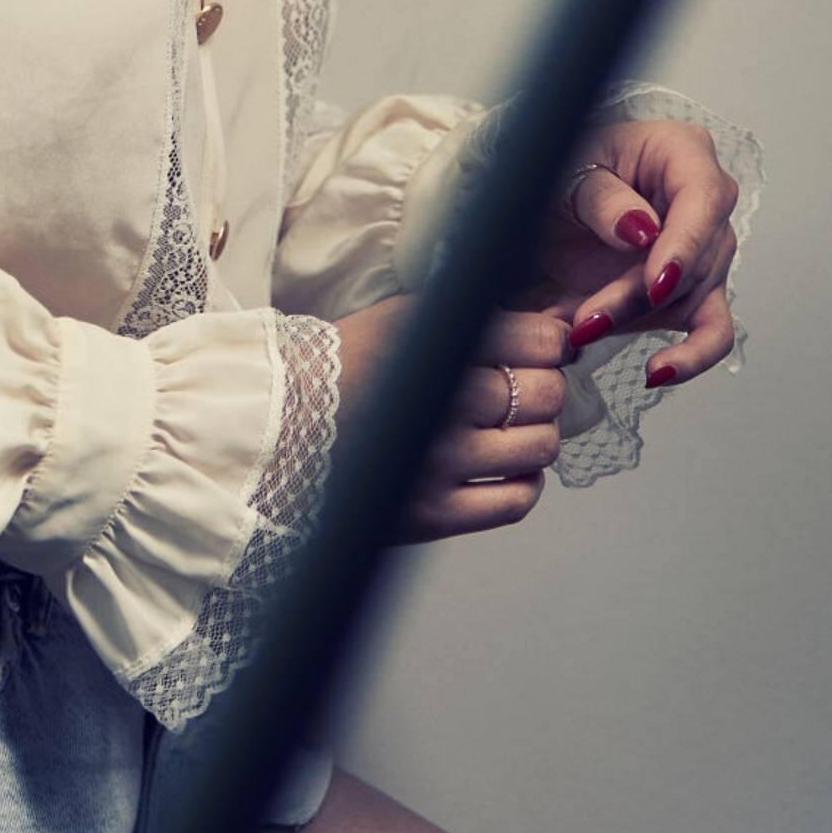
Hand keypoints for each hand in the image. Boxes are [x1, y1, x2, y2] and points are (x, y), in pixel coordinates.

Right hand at [334, 295, 567, 542]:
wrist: (280, 426)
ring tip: (509, 429)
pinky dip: (525, 484)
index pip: (541, 339)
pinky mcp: (432, 513)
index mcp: (436, 342)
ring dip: (537, 436)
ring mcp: (439, 461)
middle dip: (544, 388)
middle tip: (522, 389)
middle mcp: (442, 400)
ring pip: (542, 446)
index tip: (541, 350)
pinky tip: (504, 468)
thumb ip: (471, 319)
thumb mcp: (404, 318)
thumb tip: (551, 327)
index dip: (550, 344)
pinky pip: (516, 501)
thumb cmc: (346, 371)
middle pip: (547, 393)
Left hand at [509, 113, 741, 396]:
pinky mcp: (689, 295)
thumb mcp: (567, 169)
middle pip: (696, 257)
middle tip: (587, 316)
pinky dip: (690, 357)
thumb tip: (642, 229)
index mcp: (682, 153)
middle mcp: (704, 203)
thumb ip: (603, 197)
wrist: (541, 209)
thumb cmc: (561, 171)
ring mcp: (701, 252)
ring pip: (693, 297)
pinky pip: (710, 332)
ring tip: (583, 329)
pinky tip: (657, 372)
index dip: (685, 244)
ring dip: (636, 319)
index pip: (705, 197)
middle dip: (638, 293)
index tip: (656, 282)